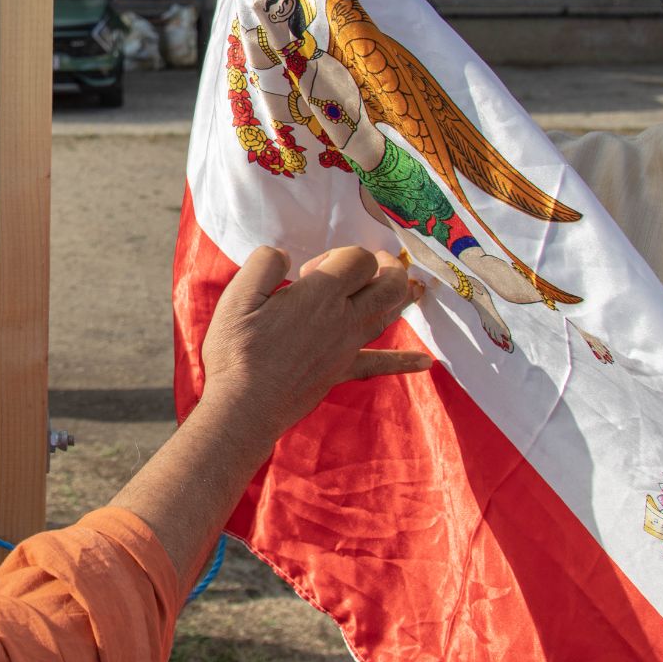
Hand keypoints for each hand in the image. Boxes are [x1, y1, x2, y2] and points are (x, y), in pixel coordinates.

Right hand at [197, 244, 429, 437]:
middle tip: (377, 262)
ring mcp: (347, 347)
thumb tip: (285, 257)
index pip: (358, 260)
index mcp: (320, 295)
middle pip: (388, 284)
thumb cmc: (237, 351)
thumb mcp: (238, 296)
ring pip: (388, 315)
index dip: (341, 254)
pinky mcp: (342, 371)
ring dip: (402, 297)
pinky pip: (380, 363)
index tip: (311, 269)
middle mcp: (343, 318)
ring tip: (412, 286)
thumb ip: (265, 263)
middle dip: (389, 267)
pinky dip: (404, 361)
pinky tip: (425, 362)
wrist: (245, 407)